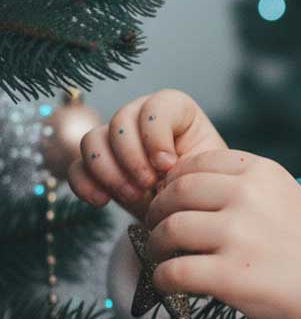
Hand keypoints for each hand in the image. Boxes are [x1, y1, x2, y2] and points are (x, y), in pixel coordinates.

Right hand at [67, 89, 227, 222]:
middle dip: (132, 157)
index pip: (156, 106)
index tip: (168, 165)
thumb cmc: (203, 186)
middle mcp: (141, 118)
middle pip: (120, 121)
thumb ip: (189, 162)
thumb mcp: (206, 172)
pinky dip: (85, 184)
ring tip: (133, 196)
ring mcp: (115, 140)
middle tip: (148, 184)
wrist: (189, 212)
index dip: (156, 135)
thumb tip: (162, 167)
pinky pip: (76, 167)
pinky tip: (102, 201)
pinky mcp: (97, 166)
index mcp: (176, 111)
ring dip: (109, 171)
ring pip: (92, 140)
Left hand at [142, 148, 300, 318]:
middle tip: (157, 229)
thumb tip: (185, 190)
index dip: (175, 182)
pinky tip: (170, 284)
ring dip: (157, 246)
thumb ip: (246, 188)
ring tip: (164, 257)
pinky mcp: (229, 275)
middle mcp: (248, 196)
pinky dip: (162, 279)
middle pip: (176, 193)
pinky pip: (172, 272)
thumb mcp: (287, 198)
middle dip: (158, 211)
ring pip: (169, 230)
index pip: (198, 163)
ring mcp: (238, 235)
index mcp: (263, 172)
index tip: (172, 199)